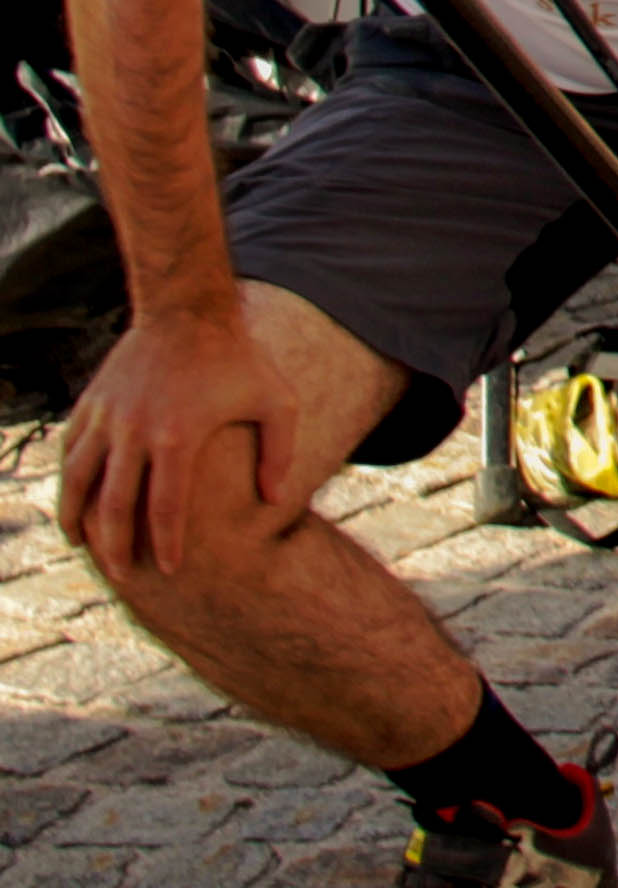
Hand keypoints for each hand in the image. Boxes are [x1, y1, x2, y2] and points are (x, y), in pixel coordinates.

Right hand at [58, 300, 299, 575]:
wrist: (188, 310)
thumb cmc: (240, 359)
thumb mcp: (278, 402)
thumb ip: (279, 453)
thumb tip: (273, 500)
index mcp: (177, 437)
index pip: (165, 507)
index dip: (166, 543)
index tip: (171, 570)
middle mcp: (134, 431)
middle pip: (114, 505)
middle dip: (116, 546)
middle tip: (123, 577)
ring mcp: (107, 416)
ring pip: (78, 480)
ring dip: (76, 517)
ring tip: (82, 544)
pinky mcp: (91, 403)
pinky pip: (70, 449)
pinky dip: (68, 478)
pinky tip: (73, 498)